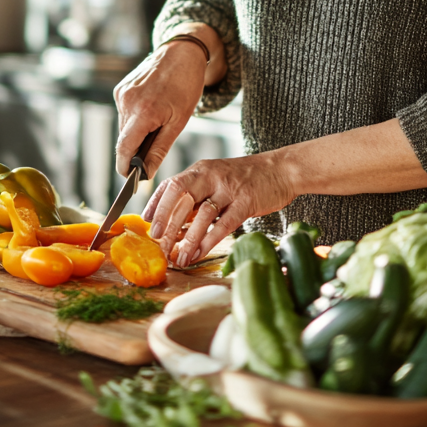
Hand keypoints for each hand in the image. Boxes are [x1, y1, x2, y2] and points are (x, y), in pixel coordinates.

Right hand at [113, 40, 205, 177]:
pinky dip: (135, 119)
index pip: (124, 149)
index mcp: (143, 111)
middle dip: (135, 151)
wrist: (182, 52)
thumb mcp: (178, 122)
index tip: (130, 179)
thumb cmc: (186, 86)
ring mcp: (122, 93)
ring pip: (124, 127)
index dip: (125, 167)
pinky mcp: (120, 88)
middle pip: (124, 139)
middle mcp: (127, 101)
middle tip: (152, 153)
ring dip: (136, 133)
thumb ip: (159, 149)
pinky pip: (124, 113)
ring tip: (157, 124)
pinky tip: (151, 110)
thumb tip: (146, 173)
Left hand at [142, 152, 295, 266]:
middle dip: (166, 223)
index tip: (145, 223)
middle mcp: (211, 175)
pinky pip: (223, 224)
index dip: (156, 204)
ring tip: (179, 257)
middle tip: (158, 245)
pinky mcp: (246, 201)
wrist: (281, 169)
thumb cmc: (247, 179)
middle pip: (181, 197)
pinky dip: (209, 241)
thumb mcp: (217, 181)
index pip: (171, 184)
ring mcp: (229, 188)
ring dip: (188, 239)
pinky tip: (200, 253)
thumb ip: (197, 199)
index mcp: (200, 170)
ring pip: (202, 214)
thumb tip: (173, 226)